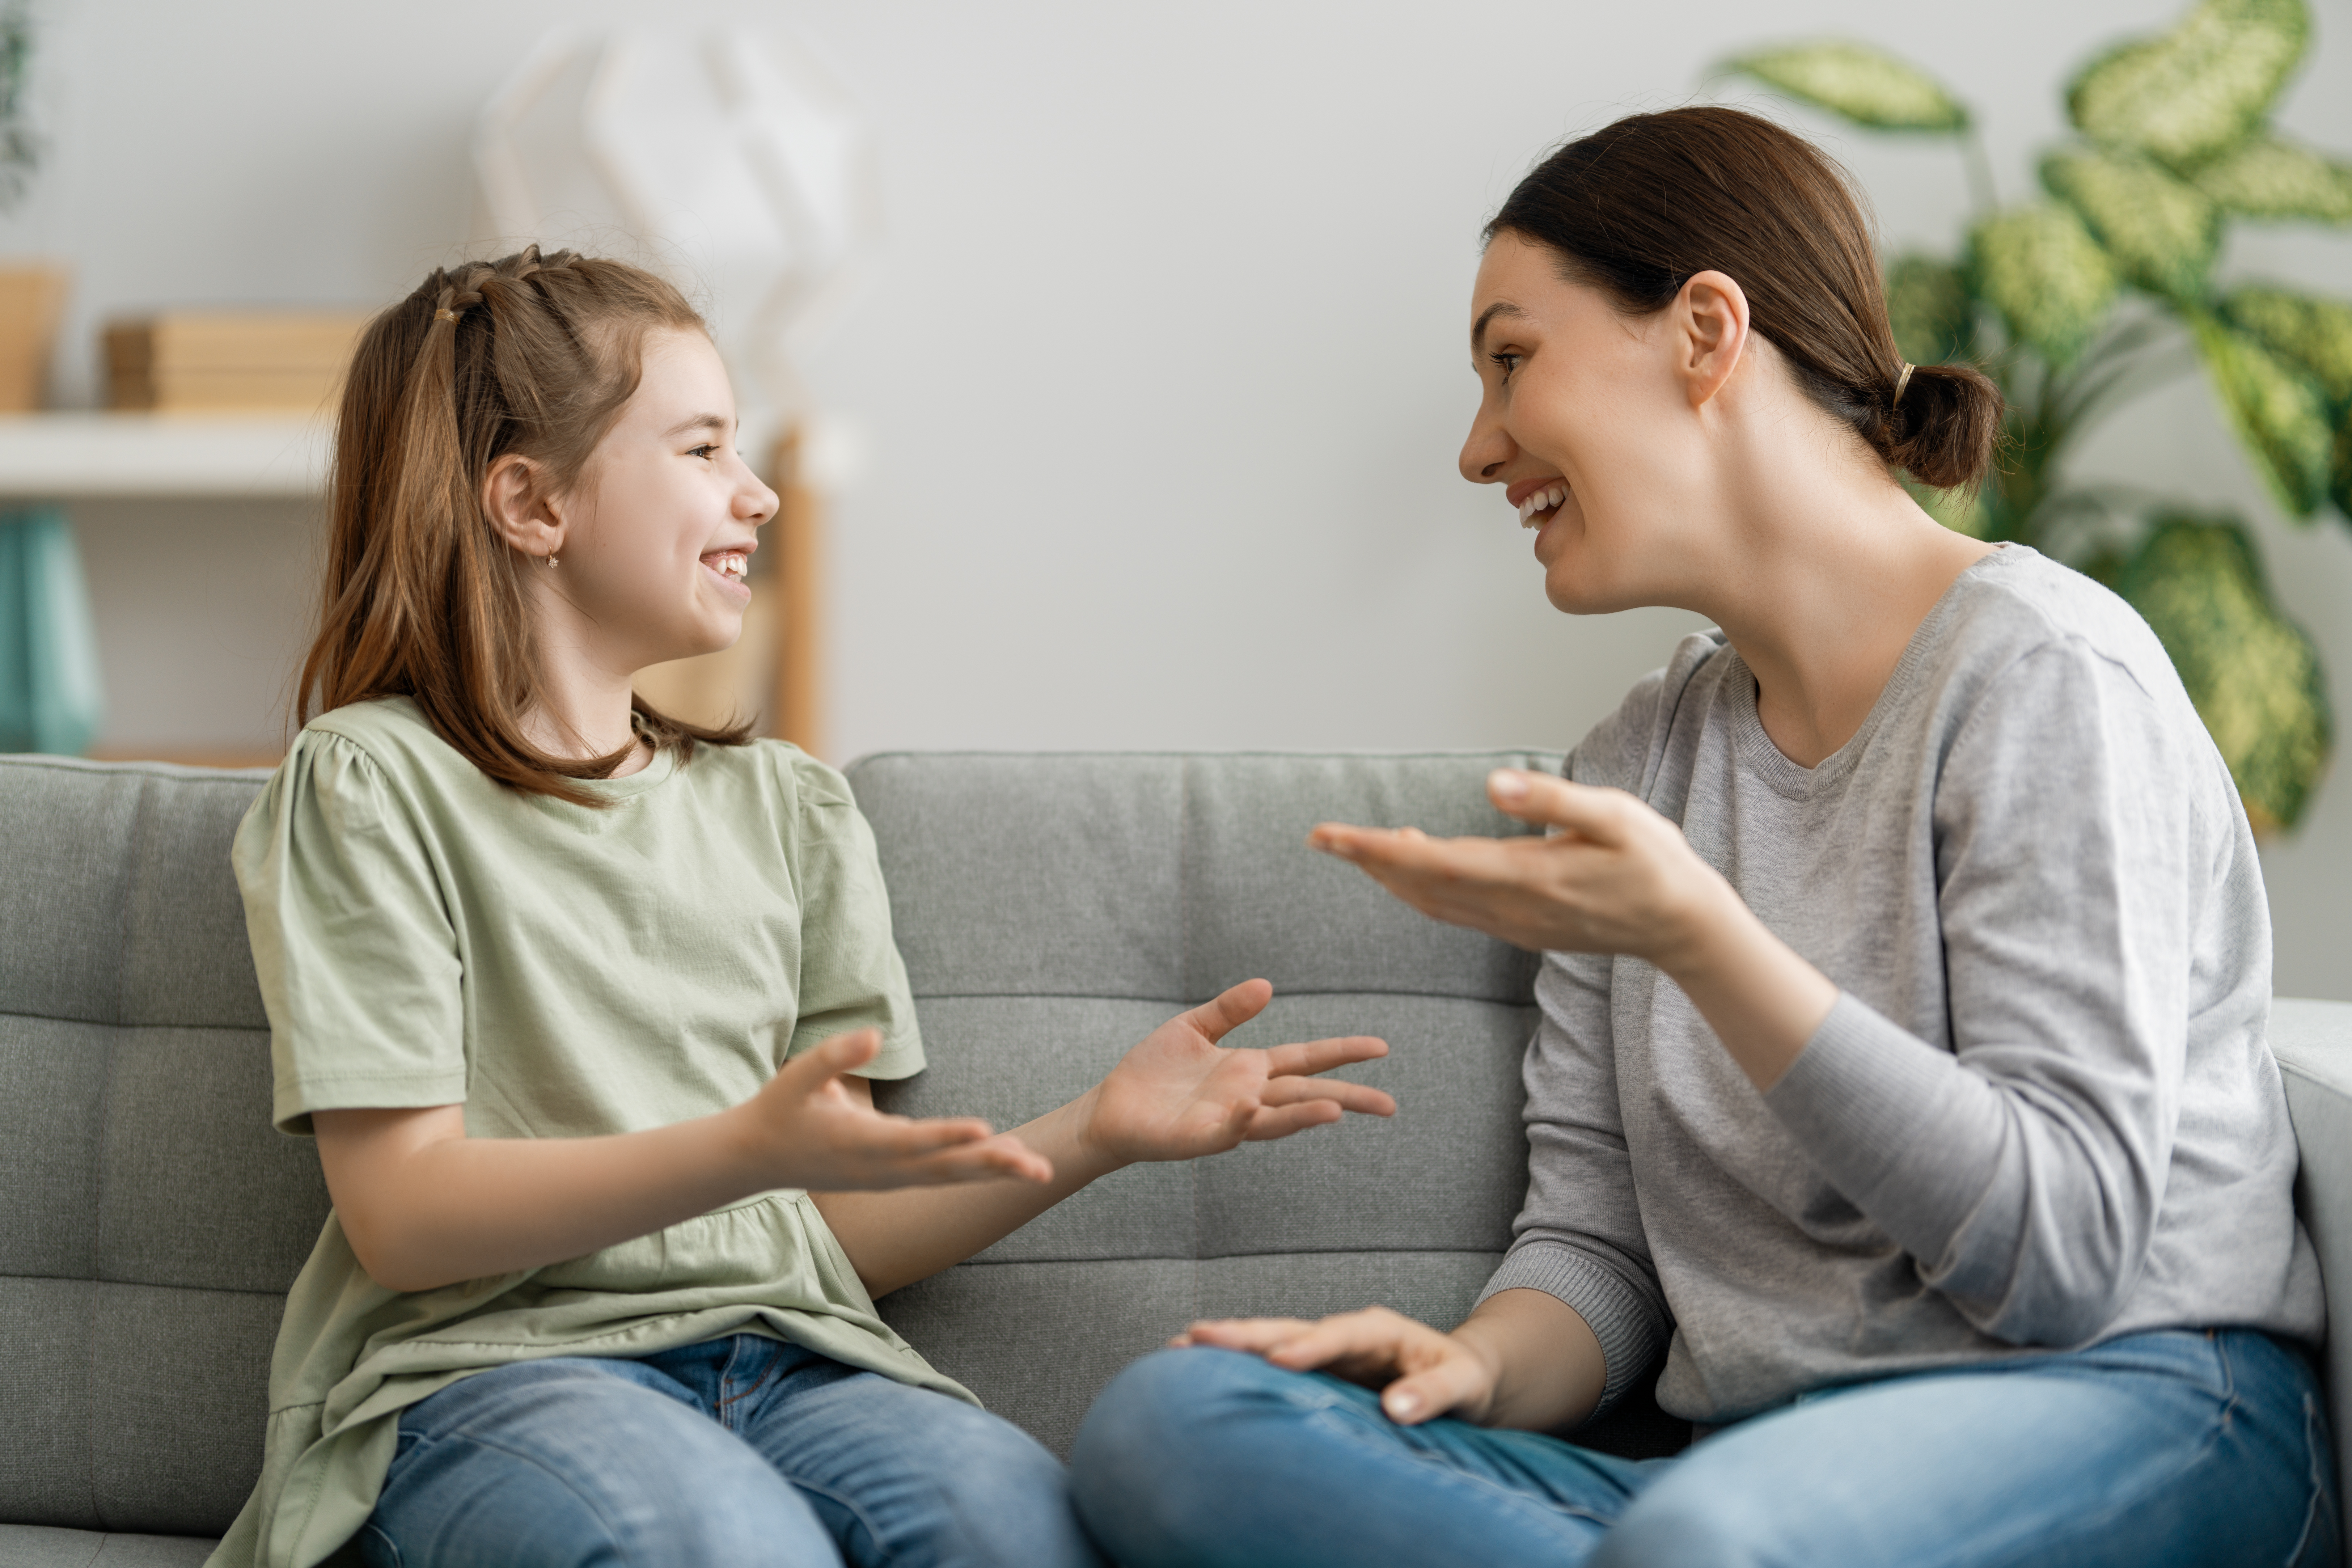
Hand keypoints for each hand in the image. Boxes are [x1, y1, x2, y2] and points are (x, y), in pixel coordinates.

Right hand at [731, 1029, 1054, 1191]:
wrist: (755, 1159)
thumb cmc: (780, 1110)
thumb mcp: (796, 1076)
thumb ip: (834, 1054)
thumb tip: (874, 1033)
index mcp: (856, 1143)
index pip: (911, 1141)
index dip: (948, 1136)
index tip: (984, 1130)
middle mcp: (878, 1168)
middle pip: (943, 1169)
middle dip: (992, 1167)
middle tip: (1037, 1166)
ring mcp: (886, 1179)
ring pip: (948, 1179)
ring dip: (994, 1174)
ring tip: (1039, 1171)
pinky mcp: (890, 1180)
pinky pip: (940, 1180)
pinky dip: (975, 1175)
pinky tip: (1007, 1168)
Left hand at [1078, 979, 1393, 1165]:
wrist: (1111, 1107)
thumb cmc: (1152, 1071)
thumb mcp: (1193, 1028)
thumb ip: (1229, 1009)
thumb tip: (1267, 985)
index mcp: (1250, 1068)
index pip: (1306, 1058)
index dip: (1342, 1052)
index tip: (1382, 1047)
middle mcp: (1249, 1096)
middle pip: (1307, 1094)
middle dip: (1348, 1098)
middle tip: (1390, 1105)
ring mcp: (1228, 1119)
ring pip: (1277, 1118)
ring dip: (1306, 1115)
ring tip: (1338, 1111)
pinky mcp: (1201, 1137)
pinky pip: (1228, 1130)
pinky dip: (1243, 1121)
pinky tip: (1252, 1108)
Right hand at [1178, 1306, 1498, 1425]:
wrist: (1462, 1380)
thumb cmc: (1464, 1380)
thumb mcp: (1463, 1384)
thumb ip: (1434, 1393)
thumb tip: (1398, 1408)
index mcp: (1379, 1329)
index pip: (1338, 1335)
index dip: (1308, 1346)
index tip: (1276, 1359)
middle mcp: (1345, 1334)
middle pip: (1289, 1329)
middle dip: (1244, 1333)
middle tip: (1195, 1335)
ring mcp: (1327, 1352)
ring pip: (1271, 1342)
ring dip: (1229, 1345)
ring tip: (1179, 1345)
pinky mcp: (1318, 1373)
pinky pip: (1272, 1365)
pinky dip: (1238, 1365)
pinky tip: (1201, 1368)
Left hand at [1308, 770, 1729, 968]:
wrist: (1683, 926)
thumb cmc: (1655, 862)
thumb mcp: (1616, 817)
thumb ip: (1553, 800)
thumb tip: (1494, 783)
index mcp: (1526, 877)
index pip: (1432, 863)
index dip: (1376, 850)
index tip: (1332, 837)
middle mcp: (1510, 908)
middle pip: (1419, 886)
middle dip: (1367, 861)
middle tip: (1320, 838)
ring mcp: (1514, 924)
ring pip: (1433, 902)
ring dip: (1391, 876)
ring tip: (1355, 847)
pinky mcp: (1522, 928)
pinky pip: (1455, 910)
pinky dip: (1422, 889)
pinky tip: (1413, 866)